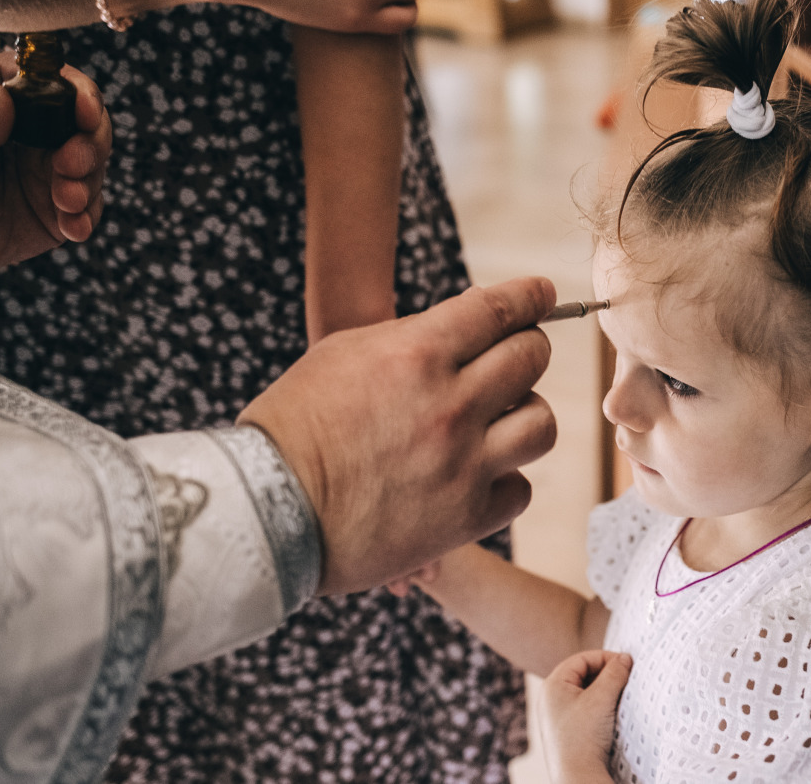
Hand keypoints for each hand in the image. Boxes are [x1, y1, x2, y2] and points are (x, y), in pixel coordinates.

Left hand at [0, 52, 109, 271]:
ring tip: (67, 202)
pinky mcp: (55, 210)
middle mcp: (28, 131)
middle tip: (71, 164)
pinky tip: (73, 226)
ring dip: (88, 182)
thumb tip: (4, 98)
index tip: (84, 111)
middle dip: (89, 142)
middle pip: (84, 121)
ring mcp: (45, 170)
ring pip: (92, 164)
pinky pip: (85, 209)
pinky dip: (85, 217)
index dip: (75, 90)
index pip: (46, 79)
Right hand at [239, 277, 558, 594]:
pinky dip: (504, 479)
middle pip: (531, 358)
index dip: (530, 297)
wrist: (267, 512)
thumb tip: (467, 325)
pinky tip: (480, 475)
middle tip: (517, 356)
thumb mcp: (343, 354)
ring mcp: (464, 463)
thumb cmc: (293, 426)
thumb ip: (410, 338)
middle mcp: (451, 404)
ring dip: (525, 415)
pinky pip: (519, 487)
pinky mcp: (466, 516)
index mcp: (417, 354)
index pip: (499, 309)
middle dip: (528, 348)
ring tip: (502, 421)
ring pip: (541, 423)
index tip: (543, 294)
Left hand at [540, 649, 632, 783]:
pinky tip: (612, 714)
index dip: (606, 658)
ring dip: (604, 691)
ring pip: (584, 692)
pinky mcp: (565, 730)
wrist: (577, 777)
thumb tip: (625, 658)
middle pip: (582, 674)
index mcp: (553, 685)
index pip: (582, 659)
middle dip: (605, 674)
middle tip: (626, 680)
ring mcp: (556, 715)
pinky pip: (584, 708)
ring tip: (620, 697)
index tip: (627, 665)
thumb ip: (614, 673)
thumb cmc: (584, 737)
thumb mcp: (602, 698)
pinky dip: (599, 706)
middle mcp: (550, 698)